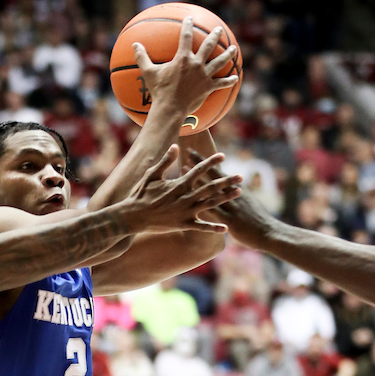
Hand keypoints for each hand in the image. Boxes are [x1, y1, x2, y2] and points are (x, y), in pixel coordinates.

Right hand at [125, 146, 241, 234]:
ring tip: (238, 193)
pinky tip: (224, 228)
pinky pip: (201, 227)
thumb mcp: (151, 174)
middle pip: (210, 187)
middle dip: (227, 181)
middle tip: (241, 176)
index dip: (212, 162)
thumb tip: (176, 147)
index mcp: (179, 184)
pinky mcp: (182, 224)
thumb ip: (165, 161)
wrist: (133, 217)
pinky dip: (212, 228)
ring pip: (210, 204)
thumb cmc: (140, 194)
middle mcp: (185, 198)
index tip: (223, 156)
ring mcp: (185, 212)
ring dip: (225, 198)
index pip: (199, 170)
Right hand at [134, 16, 238, 116]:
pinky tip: (235, 78)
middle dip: (215, 36)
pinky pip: (221, 83)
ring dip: (227, 55)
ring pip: (220, 62)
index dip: (188, 26)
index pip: (186, 37)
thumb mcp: (148, 73)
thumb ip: (142, 57)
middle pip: (209, 46)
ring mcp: (204, 76)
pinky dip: (228, 81)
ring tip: (233, 49)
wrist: (170, 109)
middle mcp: (196, 64)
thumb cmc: (159, 91)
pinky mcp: (208, 88)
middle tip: (219, 29)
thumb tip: (134, 44)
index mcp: (183, 58)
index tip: (190, 18)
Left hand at [187, 149, 275, 246]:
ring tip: (185, 169)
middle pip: (215, 175)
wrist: (269, 233)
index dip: (210, 162)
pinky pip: (214, 210)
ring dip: (197, 178)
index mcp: (238, 189)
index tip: (199, 152)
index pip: (221, 172)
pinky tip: (191, 201)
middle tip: (188, 150)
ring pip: (212, 189)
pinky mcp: (230, 219)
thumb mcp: (249, 206)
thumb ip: (239, 198)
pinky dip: (202, 203)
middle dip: (201, 163)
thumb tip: (233, 191)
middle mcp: (234, 193)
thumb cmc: (258, 222)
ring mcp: (232, 205)